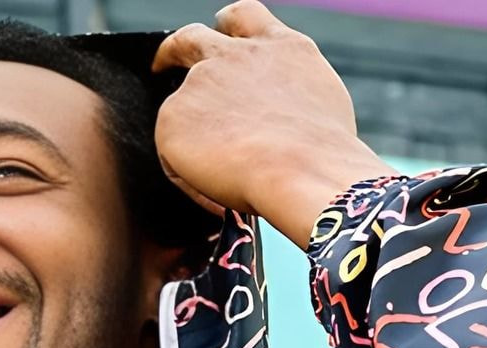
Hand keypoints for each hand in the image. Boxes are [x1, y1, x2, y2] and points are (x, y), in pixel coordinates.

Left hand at [152, 1, 395, 245]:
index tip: (216, 37)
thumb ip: (285, 93)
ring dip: (189, 135)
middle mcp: (236, 56)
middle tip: (162, 65)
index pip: (244, 19)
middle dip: (174, 50)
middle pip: (190, 38)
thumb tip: (268, 115)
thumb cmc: (323, 156)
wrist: (304, 171)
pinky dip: (189, 174)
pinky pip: (172, 154)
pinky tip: (215, 190)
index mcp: (281, 49)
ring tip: (219, 173)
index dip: (226, 28)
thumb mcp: (320, 102)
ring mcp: (201, 83)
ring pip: (180, 107)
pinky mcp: (173, 116)